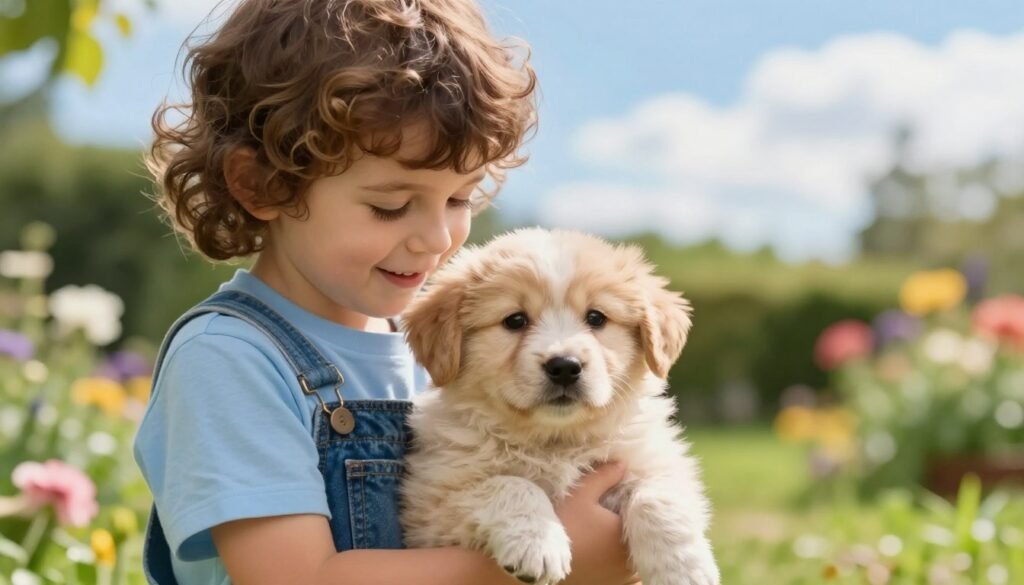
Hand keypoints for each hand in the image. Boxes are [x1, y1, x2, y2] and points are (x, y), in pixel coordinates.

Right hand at [555, 462, 639, 584]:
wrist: (538, 561)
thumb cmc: (562, 525)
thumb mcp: (581, 494)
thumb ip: (604, 477)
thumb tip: (623, 463)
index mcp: (627, 538)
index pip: (646, 521)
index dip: (638, 509)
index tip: (627, 500)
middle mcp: (629, 562)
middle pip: (644, 541)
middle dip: (637, 528)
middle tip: (621, 514)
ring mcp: (621, 578)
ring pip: (637, 558)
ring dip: (631, 547)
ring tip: (613, 532)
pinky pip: (628, 573)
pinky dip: (623, 562)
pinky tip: (608, 551)